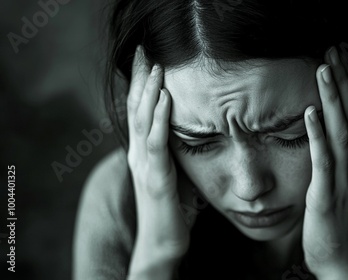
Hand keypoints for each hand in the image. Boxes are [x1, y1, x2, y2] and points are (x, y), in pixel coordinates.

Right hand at [126, 46, 194, 278]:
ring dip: (150, 91)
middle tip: (146, 52)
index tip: (149, 60)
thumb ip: (177, 151)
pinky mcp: (155, 178)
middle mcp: (138, 154)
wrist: (163, 242)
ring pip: (142, 121)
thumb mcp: (175, 172)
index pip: (139, 111)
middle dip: (141, 79)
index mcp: (143, 152)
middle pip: (136, 108)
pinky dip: (158, 118)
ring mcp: (144, 166)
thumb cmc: (173, 208)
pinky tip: (164, 99)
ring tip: (157, 66)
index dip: (142, 85)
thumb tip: (196, 132)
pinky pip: (155, 143)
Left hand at [302, 47, 347, 279]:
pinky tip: (309, 112)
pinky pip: (323, 160)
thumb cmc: (339, 218)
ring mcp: (344, 179)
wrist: (342, 257)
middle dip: (343, 83)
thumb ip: (340, 155)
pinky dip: (318, 134)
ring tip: (324, 70)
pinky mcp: (326, 194)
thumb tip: (332, 129)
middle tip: (332, 53)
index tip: (341, 61)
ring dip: (333, 99)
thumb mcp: (344, 181)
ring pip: (342, 131)